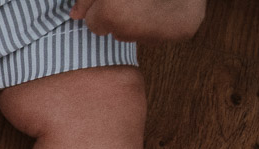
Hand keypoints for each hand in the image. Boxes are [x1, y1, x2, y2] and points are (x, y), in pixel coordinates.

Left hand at [70, 0, 205, 42]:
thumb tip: (75, 15)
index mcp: (111, 14)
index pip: (94, 24)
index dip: (104, 8)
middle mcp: (132, 30)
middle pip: (116, 32)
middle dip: (123, 16)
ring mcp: (160, 34)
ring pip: (140, 34)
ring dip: (142, 20)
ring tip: (153, 0)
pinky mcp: (184, 31)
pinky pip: (164, 33)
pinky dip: (164, 21)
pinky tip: (169, 4)